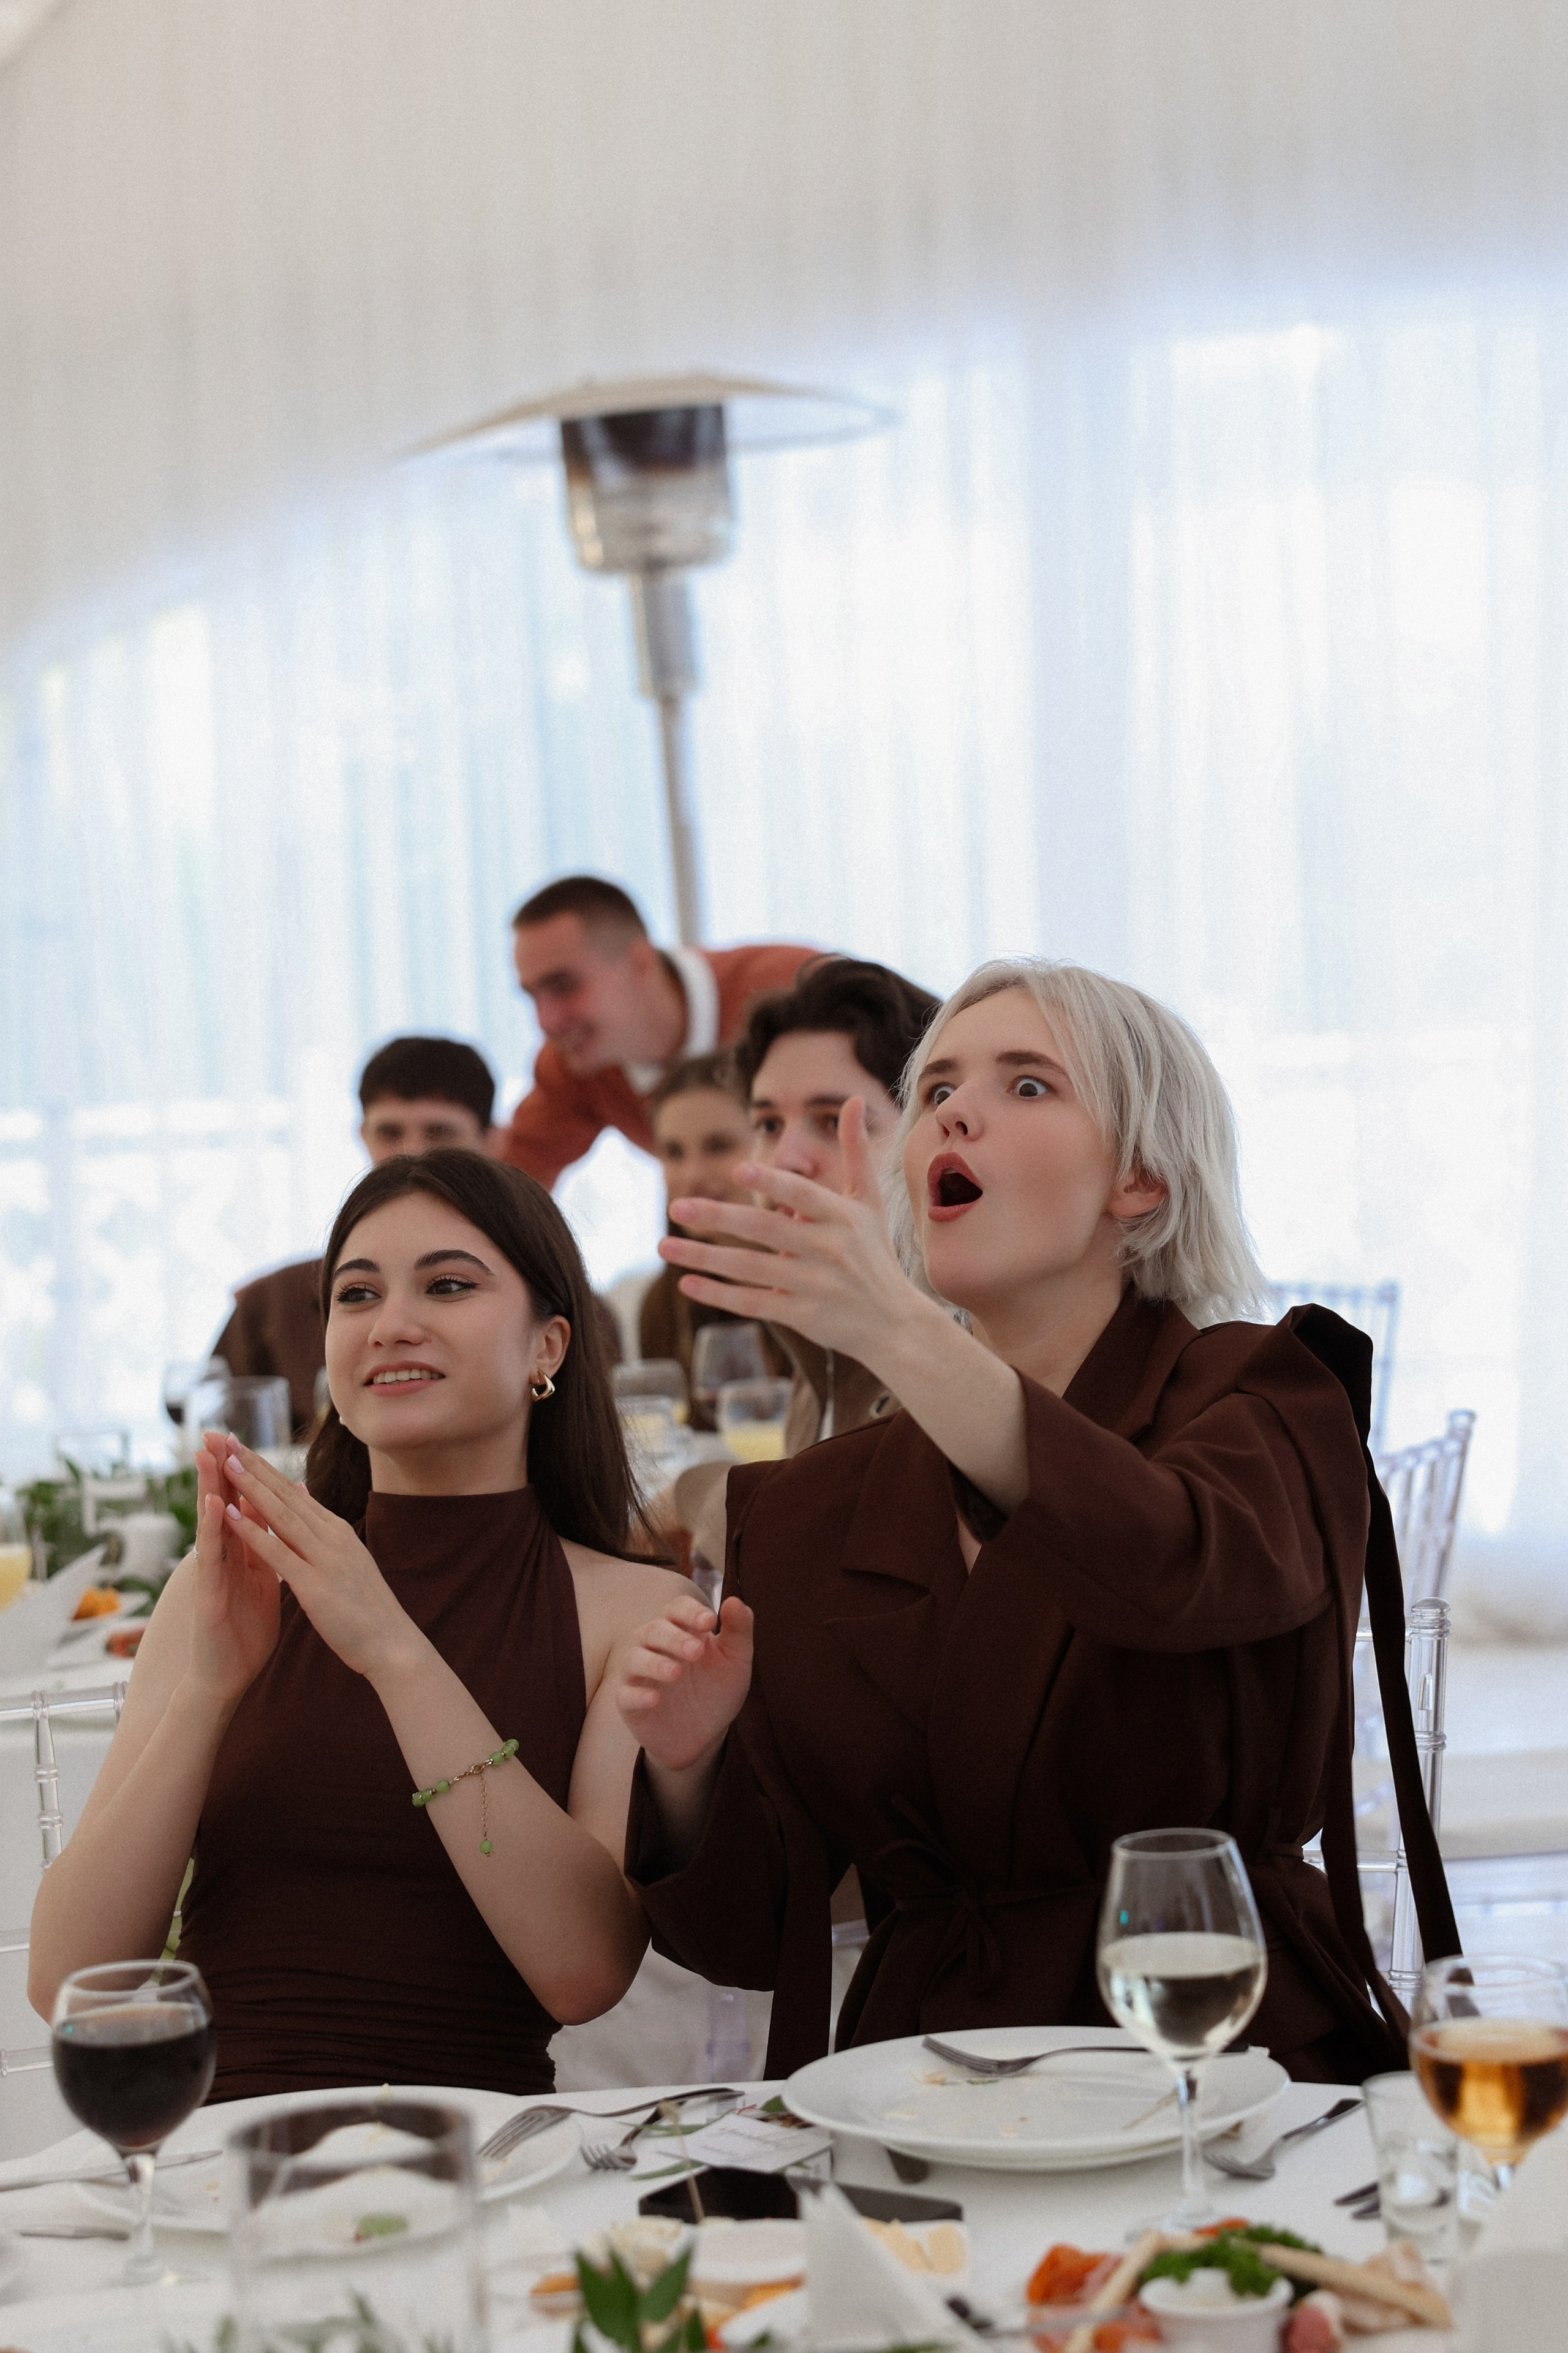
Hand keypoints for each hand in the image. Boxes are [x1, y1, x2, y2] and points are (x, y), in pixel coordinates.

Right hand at [186, 1432, 280, 1705]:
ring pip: (211, 1524)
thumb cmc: (244, 1632)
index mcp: (241, 1555)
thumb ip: (268, 1551)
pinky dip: (212, 1529)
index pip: (242, 1507)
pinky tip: (212, 1503)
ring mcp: (212, 1575)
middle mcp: (223, 1559)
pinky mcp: (207, 1595)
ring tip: (209, 1454)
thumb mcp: (264, 1583)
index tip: (244, 1440)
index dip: (244, 1475)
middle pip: (222, 1507)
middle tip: (216, 1432)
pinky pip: (211, 1557)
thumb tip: (280, 1522)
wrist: (229, 1677)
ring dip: (209, 1488)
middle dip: (220, 1470)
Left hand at [215, 1443, 421, 1682]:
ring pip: (280, 1515)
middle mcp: (331, 1536)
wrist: (392, 1643)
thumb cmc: (366, 1607)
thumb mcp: (346, 1557)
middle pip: (284, 1494)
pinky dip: (253, 1531)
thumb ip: (321, 1527)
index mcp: (335, 1530)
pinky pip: (278, 1553)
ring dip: (250, 1488)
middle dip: (253, 1465)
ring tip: (225, 1463)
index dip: (263, 1467)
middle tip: (225, 1437)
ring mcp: (324, 1558)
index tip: (237, 1445)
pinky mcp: (314, 1585)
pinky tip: (231, 1515)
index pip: (292, 1491)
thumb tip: (301, 1491)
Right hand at [611, 1593, 753, 1771]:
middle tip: (696, 1651)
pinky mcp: (629, 1702)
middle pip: (654, 1630)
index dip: (690, 1611)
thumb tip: (735, 1601)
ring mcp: (640, 1674)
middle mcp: (656, 1647)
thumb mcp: (736, 1661)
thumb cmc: (718, 1690)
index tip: (710, 1621)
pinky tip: (655, 1699)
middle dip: (674, 1637)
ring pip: (634, 1658)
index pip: (677, 1608)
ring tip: (675, 1672)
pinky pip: (625, 1694)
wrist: (705, 1736)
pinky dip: (637, 1695)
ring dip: (653, 1663)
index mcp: (682, 1630)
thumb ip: (739, 1631)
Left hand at [659, 1097, 921, 1372]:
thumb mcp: (869, 1202)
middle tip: (676, 1206)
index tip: (738, 1171)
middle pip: (765, 1230)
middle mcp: (828, 1249)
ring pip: (750, 1267)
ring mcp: (814, 1285)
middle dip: (718, 1217)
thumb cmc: (875, 1254)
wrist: (894, 1323)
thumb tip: (851, 1099)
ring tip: (664, 1245)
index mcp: (843, 1217)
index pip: (802, 1195)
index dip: (772, 1183)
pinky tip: (687, 1284)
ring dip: (703, 1257)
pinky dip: (719, 1295)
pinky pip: (754, 1303)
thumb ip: (856, 1151)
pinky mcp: (802, 1316)